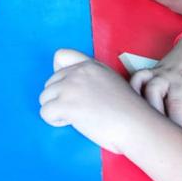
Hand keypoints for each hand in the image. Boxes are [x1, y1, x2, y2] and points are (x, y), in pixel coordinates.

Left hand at [40, 49, 155, 154]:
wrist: (137, 125)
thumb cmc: (128, 112)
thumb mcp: (111, 82)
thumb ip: (92, 78)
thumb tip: (70, 88)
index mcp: (90, 65)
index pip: (60, 55)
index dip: (59, 74)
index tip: (68, 89)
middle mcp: (78, 72)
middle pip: (50, 82)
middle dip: (58, 98)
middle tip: (77, 111)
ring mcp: (71, 87)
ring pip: (44, 97)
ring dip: (55, 109)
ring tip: (73, 118)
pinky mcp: (66, 105)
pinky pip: (45, 112)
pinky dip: (54, 121)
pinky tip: (69, 123)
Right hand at [130, 36, 181, 146]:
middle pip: (177, 101)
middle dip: (176, 123)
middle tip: (179, 145)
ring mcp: (165, 73)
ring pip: (153, 90)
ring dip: (151, 109)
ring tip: (153, 130)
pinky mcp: (152, 70)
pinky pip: (138, 78)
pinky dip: (132, 90)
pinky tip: (131, 107)